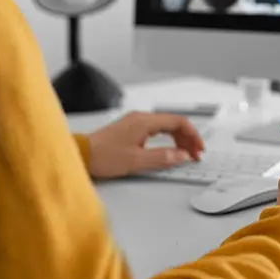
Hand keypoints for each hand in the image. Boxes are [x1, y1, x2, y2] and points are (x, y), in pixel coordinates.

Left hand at [85, 111, 204, 178]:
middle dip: (187, 138)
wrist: (81, 154)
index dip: (192, 135)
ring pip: (165, 126)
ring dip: (178, 139)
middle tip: (194, 155)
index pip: (178, 122)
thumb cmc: (103, 156)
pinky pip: (156, 129)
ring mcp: (135, 122)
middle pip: (173, 123)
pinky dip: (167, 138)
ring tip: (184, 154)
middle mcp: (141, 118)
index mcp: (145, 121)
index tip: (198, 149)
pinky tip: (169, 149)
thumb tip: (182, 156)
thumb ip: (163, 157)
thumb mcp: (136, 161)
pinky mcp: (131, 129)